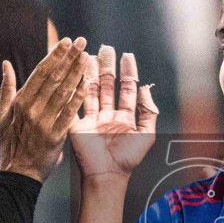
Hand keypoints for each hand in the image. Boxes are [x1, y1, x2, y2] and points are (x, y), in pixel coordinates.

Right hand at [0, 37, 89, 182]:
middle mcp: (31, 108)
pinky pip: (69, 112)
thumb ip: (7, 87)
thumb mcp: (2, 114)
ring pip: (62, 91)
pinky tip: (88, 83)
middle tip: (81, 41)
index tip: (66, 42)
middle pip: (53, 77)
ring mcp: (44, 122)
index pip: (40, 72)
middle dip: (68, 57)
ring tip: (86, 55)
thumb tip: (6, 63)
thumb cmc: (11, 142)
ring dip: (76, 72)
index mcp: (20, 101)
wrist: (18, 173)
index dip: (54, 55)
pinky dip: (78, 96)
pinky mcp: (55, 136)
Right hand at [70, 46, 157, 182]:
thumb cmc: (127, 159)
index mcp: (126, 118)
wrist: (107, 174)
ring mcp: (93, 118)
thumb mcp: (146, 135)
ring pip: (92, 90)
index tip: (127, 56)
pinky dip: (75, 89)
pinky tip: (74, 74)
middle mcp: (109, 115)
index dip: (128, 72)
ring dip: (91, 73)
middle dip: (107, 66)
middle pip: (108, 85)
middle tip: (105, 49)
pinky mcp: (78, 123)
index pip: (127, 89)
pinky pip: (76, 103)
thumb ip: (149, 111)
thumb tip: (147, 88)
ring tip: (88, 55)